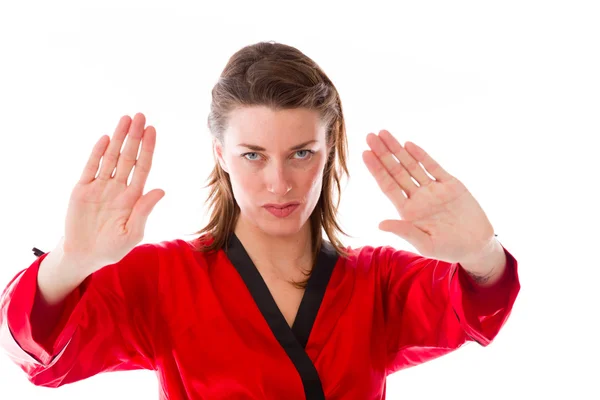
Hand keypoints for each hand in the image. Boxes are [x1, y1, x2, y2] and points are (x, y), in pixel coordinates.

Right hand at [62, 113, 164, 271]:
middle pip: (128, 156)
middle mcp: (118, 187)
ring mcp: (100, 186)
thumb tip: (161, 190)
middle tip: (140, 116)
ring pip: (111, 157)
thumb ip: (144, 210)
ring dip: (118, 138)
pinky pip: (91, 167)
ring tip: (126, 119)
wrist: (85, 255)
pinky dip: (98, 153)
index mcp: (133, 197)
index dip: (148, 148)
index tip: (153, 130)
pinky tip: (106, 139)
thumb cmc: (112, 247)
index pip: (143, 167)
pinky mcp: (83, 189)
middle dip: (134, 136)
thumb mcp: (132, 232)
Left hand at [362, 130, 494, 263]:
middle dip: (383, 154)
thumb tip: (380, 224)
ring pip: (412, 165)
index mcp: (408, 211)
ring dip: (398, 150)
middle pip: (396, 171)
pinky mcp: (451, 185)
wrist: (477, 246)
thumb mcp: (425, 244)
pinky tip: (409, 145)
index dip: (376, 170)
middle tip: (370, 136)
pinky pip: (433, 167)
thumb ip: (404, 231)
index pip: (388, 186)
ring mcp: (433, 189)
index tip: (364, 154)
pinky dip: (422, 156)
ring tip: (383, 134)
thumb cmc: (449, 249)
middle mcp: (418, 197)